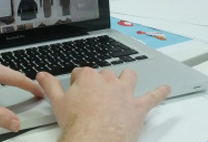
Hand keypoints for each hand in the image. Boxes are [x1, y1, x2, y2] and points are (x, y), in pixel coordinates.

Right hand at [36, 68, 169, 141]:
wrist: (95, 139)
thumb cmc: (77, 123)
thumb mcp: (58, 103)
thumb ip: (50, 86)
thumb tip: (41, 76)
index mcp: (87, 77)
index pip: (81, 73)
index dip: (78, 82)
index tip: (76, 89)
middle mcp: (108, 81)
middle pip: (105, 74)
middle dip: (102, 80)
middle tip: (96, 94)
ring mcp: (124, 92)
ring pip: (128, 77)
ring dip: (127, 78)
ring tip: (126, 80)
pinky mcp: (137, 107)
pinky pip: (152, 97)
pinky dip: (160, 93)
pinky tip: (166, 88)